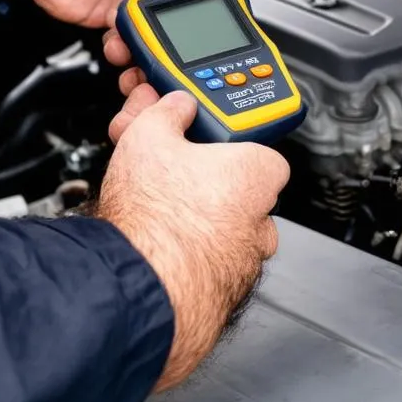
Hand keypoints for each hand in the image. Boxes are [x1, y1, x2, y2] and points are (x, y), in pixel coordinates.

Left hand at [0, 0, 221, 27]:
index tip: (219, 11)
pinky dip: (126, 49)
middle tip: (173, 43)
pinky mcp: (110, 19)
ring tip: (139, 46)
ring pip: (154, 30)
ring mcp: (129, 1)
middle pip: (179, 11)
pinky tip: (117, 47)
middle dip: (179, 29)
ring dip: (150, 43)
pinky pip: (128, 40)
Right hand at [98, 88, 289, 391]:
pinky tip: (160, 252)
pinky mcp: (226, 296)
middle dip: (206, 187)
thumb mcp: (148, 137)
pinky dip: (192, 262)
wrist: (139, 284)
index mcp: (257, 174)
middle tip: (168, 182)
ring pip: (228, 235)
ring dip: (199, 227)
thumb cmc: (154, 216)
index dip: (224, 148)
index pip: (259, 152)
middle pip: (241, 194)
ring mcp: (247, 262)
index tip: (198, 146)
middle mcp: (262, 220)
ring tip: (159, 219)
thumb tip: (173, 105)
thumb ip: (167, 112)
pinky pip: (213, 271)